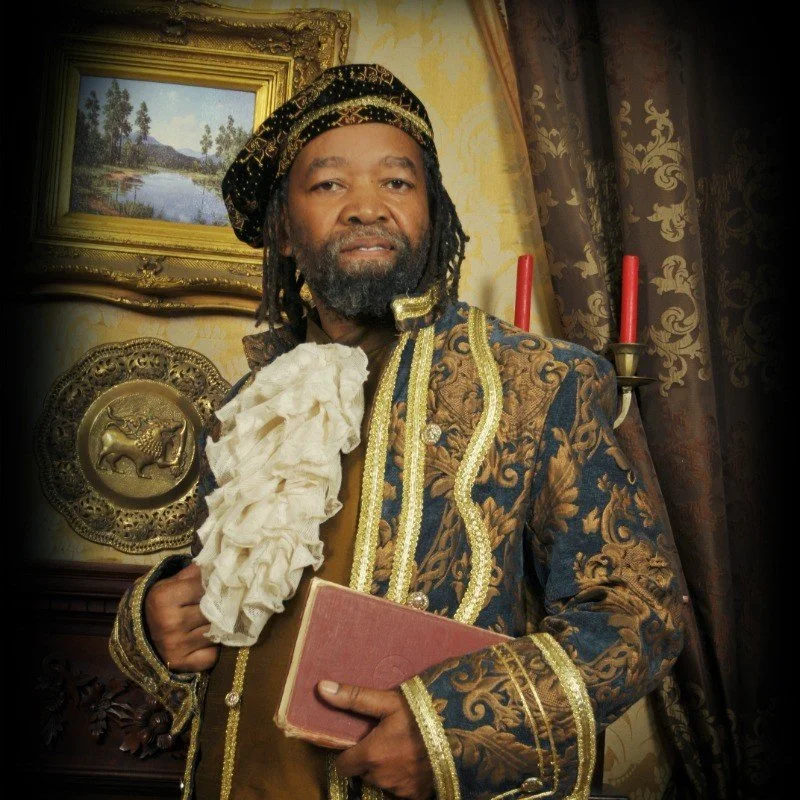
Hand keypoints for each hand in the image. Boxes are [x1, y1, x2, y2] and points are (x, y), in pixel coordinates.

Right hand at [144, 563, 218, 671]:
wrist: (143, 637)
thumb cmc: (163, 605)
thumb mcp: (170, 584)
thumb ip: (193, 573)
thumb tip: (219, 563)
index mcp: (163, 599)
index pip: (204, 587)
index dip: (214, 584)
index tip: (221, 583)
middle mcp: (169, 623)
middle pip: (212, 610)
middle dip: (222, 605)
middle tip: (229, 601)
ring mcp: (176, 646)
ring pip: (216, 630)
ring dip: (222, 626)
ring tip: (222, 619)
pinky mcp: (185, 664)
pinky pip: (214, 654)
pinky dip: (216, 646)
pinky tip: (211, 639)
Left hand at [318, 681, 433, 799]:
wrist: (462, 731)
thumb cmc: (423, 713)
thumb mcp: (388, 701)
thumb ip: (354, 697)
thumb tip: (321, 687)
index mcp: (371, 755)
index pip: (343, 766)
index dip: (349, 754)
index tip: (358, 742)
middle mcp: (382, 777)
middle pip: (364, 773)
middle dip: (370, 760)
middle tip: (385, 739)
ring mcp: (401, 790)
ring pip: (383, 782)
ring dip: (387, 770)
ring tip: (402, 748)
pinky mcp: (417, 796)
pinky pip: (402, 790)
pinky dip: (404, 779)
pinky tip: (414, 761)